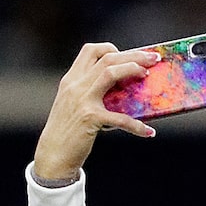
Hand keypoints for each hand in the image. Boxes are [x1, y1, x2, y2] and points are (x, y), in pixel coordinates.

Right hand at [33, 43, 159, 181]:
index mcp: (71, 80)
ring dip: (133, 69)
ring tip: (148, 75)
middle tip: (152, 58)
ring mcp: (83, 100)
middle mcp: (76, 85)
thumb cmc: (66, 134)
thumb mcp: (72, 107)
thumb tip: (117, 92)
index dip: (111, 49)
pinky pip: (120, 118)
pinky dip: (136, 125)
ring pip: (111, 73)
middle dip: (133, 55)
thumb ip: (87, 94)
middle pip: (107, 58)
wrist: (53, 156)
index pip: (90, 51)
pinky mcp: (91, 118)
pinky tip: (148, 132)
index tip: (126, 56)